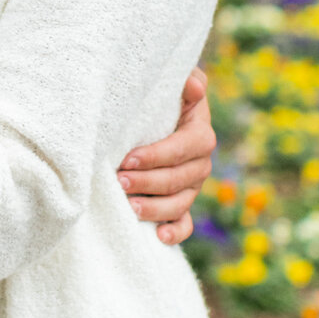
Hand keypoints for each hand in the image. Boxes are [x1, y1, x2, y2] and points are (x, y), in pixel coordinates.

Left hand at [119, 67, 215, 245]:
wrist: (156, 116)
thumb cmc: (160, 98)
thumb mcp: (172, 84)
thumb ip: (186, 80)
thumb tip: (194, 86)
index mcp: (200, 134)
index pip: (184, 148)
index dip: (157, 155)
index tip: (128, 158)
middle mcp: (200, 163)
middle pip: (178, 179)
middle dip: (148, 182)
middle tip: (118, 181)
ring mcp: (191, 187)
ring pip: (179, 204)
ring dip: (154, 208)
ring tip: (129, 208)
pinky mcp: (180, 204)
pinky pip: (184, 224)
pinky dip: (174, 233)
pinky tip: (158, 237)